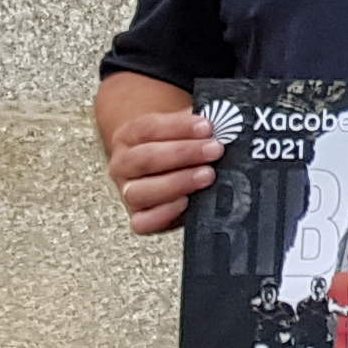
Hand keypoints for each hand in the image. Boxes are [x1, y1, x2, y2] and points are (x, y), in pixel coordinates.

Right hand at [106, 109, 222, 233]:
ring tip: (207, 175)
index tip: (207, 127)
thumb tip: (225, 124)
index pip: (148, 128)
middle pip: (145, 159)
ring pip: (140, 191)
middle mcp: (123, 165)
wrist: (167, 168)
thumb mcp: (185, 129)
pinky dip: (164, 213)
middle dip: (184, 153)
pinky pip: (142, 223)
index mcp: (130, 136)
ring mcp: (128, 193)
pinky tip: (186, 202)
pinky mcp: (139, 218)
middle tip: (214, 150)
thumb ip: (198, 127)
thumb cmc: (179, 145)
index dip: (179, 126)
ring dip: (177, 183)